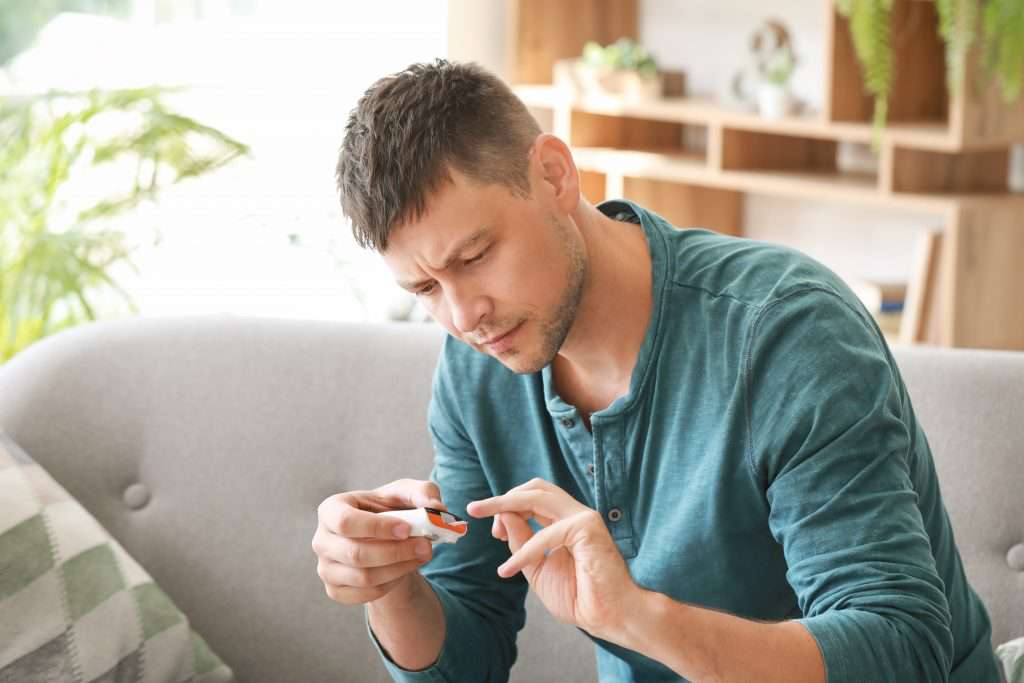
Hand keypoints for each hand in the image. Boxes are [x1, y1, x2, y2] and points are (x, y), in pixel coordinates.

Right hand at [312, 478, 445, 604]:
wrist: (383, 539)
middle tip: (426, 546)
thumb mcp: (408, 493)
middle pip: (355, 554)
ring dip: (399, 568)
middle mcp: (321, 539)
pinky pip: (365, 594)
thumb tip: (436, 507)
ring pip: (364, 577)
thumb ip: (423, 492)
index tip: (407, 529)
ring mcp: (325, 568)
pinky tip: (404, 569)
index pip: (345, 522)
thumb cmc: (391, 510)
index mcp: (331, 509)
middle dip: (396, 552)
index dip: (376, 528)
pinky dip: (391, 584)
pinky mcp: (335, 590)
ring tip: (421, 555)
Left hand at [466, 478, 639, 640]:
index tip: (493, 532)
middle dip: (502, 497)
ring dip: (505, 504)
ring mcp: (584, 517)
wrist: (608, 617)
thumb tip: (501, 516)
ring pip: (538, 496)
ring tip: (480, 514)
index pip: (533, 499)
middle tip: (475, 509)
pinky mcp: (588, 528)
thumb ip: (521, 542)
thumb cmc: (579, 597)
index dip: (508, 508)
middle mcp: (576, 514)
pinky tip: (509, 569)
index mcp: (566, 522)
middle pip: (534, 489)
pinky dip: (523, 551)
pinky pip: (545, 534)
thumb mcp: (537, 568)